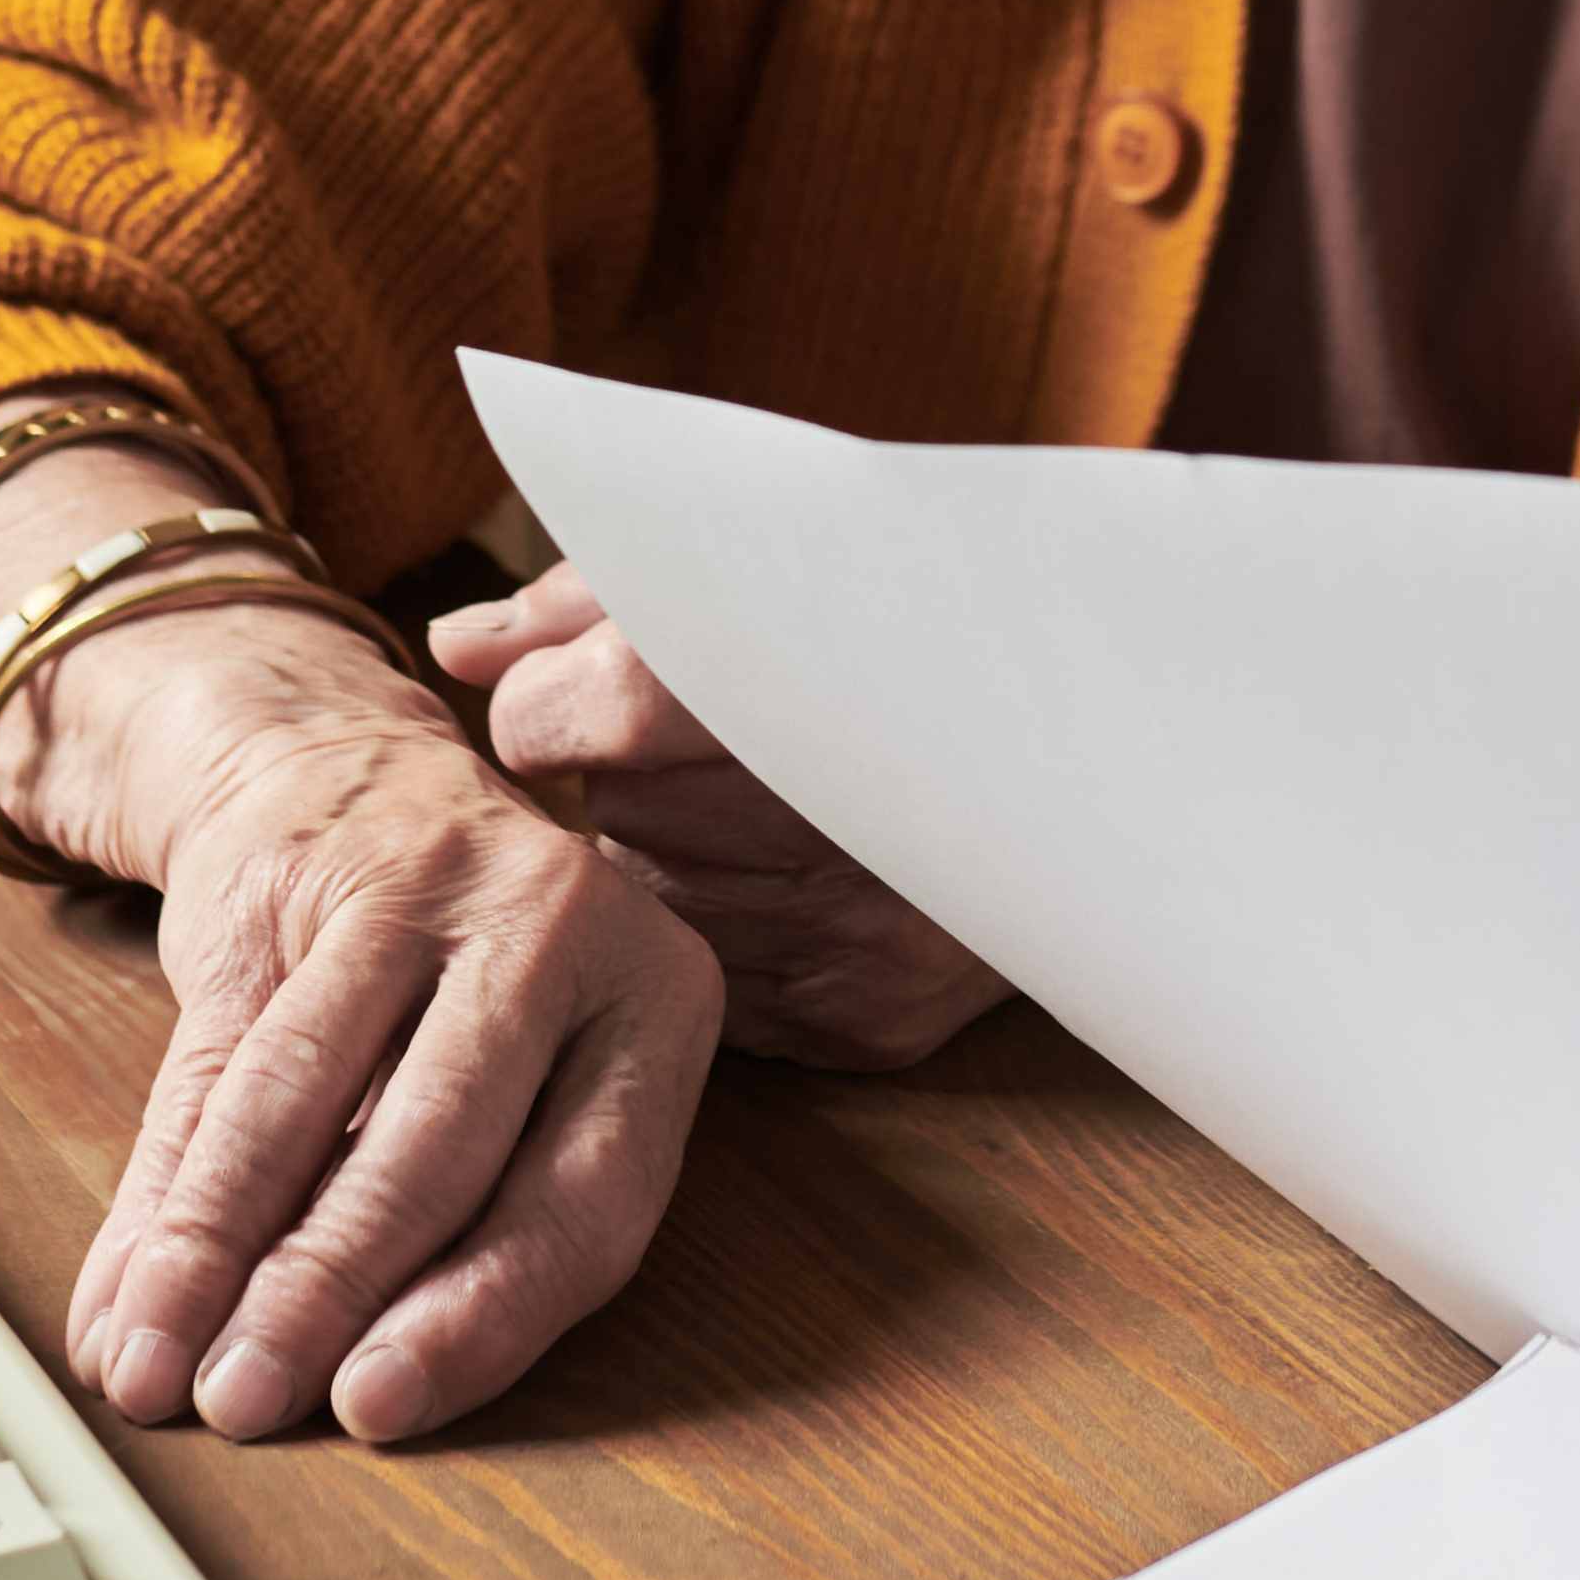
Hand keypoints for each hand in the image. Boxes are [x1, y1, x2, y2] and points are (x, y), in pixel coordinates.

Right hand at [18, 605, 724, 1450]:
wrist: (337, 769)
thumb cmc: (462, 974)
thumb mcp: (532, 1078)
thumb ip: (473, 1229)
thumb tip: (360, 1402)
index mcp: (659, 997)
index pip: (586, 1195)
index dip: (477, 1318)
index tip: (383, 1407)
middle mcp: (556, 926)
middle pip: (435, 1146)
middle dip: (326, 1292)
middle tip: (248, 1403)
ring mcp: (415, 888)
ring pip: (301, 1099)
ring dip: (216, 1255)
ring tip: (157, 1370)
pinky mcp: (286, 883)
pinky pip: (211, 1064)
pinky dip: (156, 1198)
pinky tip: (123, 1293)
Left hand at [433, 570, 1001, 1070]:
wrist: (1123, 739)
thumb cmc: (907, 624)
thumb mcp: (762, 560)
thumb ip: (590, 600)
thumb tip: (457, 647)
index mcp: (794, 675)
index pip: (572, 713)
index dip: (553, 700)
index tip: (585, 692)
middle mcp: (830, 820)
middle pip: (612, 810)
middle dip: (623, 775)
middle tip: (709, 741)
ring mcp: (854, 935)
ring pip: (654, 900)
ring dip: (673, 853)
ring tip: (765, 801)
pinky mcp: (872, 1019)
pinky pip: (719, 983)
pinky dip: (734, 925)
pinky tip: (802, 874)